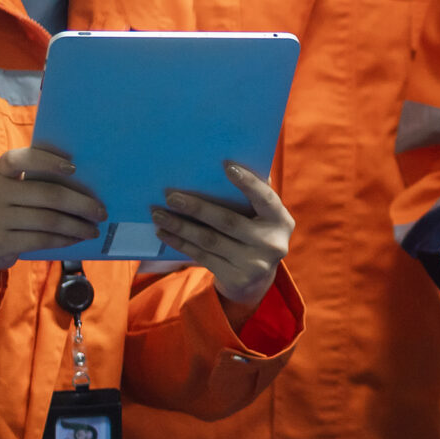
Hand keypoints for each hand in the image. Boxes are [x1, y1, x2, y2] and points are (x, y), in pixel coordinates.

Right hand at [0, 148, 104, 274]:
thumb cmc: (6, 206)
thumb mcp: (11, 186)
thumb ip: (35, 178)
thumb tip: (84, 181)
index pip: (20, 159)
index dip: (47, 161)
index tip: (74, 168)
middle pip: (47, 195)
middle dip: (80, 204)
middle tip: (100, 211)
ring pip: (48, 220)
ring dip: (77, 226)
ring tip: (93, 229)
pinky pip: (41, 240)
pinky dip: (64, 240)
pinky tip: (76, 239)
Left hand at [152, 163, 295, 320]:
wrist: (257, 280)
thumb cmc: (255, 233)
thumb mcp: (263, 216)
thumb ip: (255, 193)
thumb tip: (235, 158)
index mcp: (281, 220)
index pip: (265, 198)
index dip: (248, 182)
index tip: (227, 166)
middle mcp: (271, 243)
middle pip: (228, 222)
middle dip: (196, 208)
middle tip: (170, 196)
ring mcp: (254, 264)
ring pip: (209, 240)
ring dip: (180, 226)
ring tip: (158, 214)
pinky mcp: (236, 277)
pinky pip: (202, 256)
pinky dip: (180, 243)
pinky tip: (164, 233)